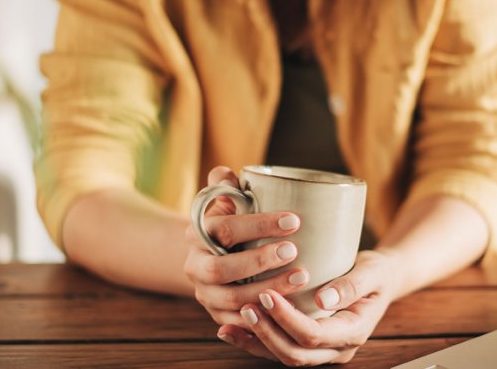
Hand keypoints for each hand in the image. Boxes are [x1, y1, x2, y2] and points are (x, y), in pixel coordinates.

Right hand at [184, 166, 309, 327]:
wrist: (211, 257)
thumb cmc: (230, 223)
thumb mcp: (226, 202)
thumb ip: (226, 186)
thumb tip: (225, 174)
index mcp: (197, 233)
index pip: (225, 229)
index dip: (258, 225)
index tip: (293, 220)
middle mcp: (194, 265)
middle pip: (221, 268)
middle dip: (259, 261)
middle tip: (293, 251)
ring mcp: (205, 293)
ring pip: (232, 298)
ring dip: (268, 289)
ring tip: (301, 278)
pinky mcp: (218, 315)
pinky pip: (238, 322)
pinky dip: (262, 317)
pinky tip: (288, 308)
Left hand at [216, 250, 398, 365]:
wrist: (381, 281)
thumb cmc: (376, 272)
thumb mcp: (371, 271)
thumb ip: (350, 286)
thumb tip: (323, 300)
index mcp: (353, 332)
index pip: (313, 335)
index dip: (287, 319)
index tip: (267, 294)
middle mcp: (336, 348)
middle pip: (295, 353)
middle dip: (267, 333)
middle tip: (246, 306)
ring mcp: (322, 350)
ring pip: (283, 356)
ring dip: (256, 341)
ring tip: (230, 322)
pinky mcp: (308, 343)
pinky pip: (279, 348)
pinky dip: (255, 341)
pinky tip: (232, 329)